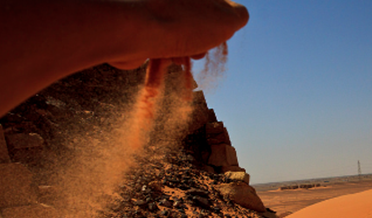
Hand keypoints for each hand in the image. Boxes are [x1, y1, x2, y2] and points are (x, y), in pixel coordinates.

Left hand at [109, 0, 247, 69]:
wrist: (132, 31)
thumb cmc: (183, 23)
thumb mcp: (226, 19)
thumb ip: (238, 16)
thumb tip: (238, 17)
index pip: (216, 6)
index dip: (221, 23)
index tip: (218, 36)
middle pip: (196, 18)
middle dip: (202, 39)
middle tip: (199, 51)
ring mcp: (154, 9)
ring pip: (177, 31)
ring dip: (185, 49)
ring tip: (181, 57)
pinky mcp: (138, 24)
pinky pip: (157, 39)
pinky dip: (165, 51)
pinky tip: (166, 59)